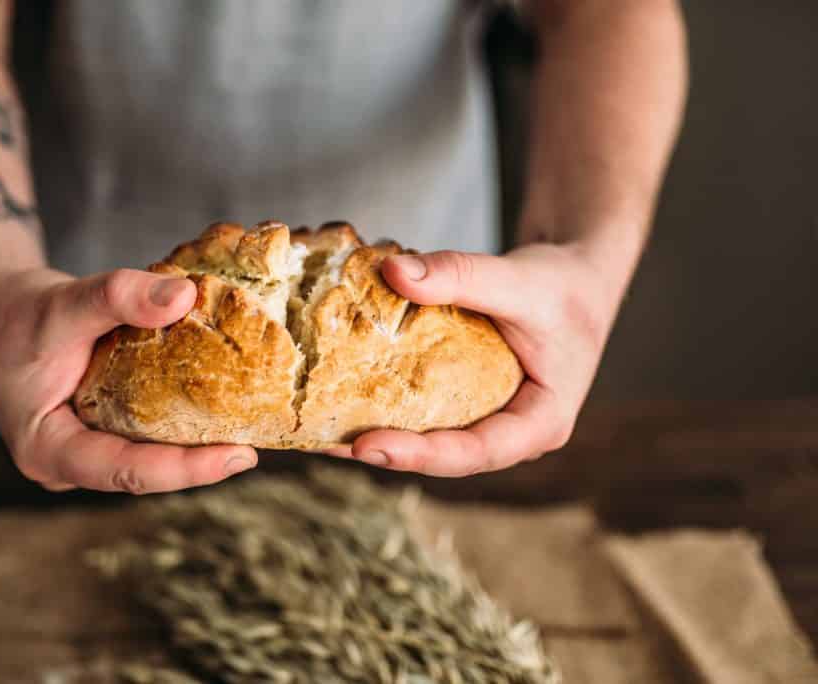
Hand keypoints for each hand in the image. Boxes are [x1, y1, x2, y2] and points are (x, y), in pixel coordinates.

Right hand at [0, 267, 257, 492]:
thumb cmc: (16, 311)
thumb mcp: (64, 300)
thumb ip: (118, 296)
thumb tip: (185, 295)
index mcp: (47, 451)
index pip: (126, 472)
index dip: (186, 470)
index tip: (240, 457)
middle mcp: (67, 463)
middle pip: (144, 472)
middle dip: (200, 463)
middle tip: (258, 446)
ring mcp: (83, 450)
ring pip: (147, 456)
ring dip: (194, 445)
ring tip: (251, 431)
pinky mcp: (99, 431)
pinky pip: (145, 436)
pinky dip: (179, 423)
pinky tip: (221, 409)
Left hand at [330, 242, 616, 475]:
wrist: (577, 279)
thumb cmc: (563, 285)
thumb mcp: (519, 278)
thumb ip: (461, 275)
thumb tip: (392, 272)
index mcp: (542, 423)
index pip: (476, 453)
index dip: (420, 455)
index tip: (366, 447)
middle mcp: (513, 433)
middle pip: (445, 456)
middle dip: (387, 452)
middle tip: (326, 443)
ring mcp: (490, 421)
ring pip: (432, 437)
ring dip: (379, 435)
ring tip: (320, 433)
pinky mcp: (469, 402)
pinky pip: (427, 411)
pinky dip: (388, 406)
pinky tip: (343, 399)